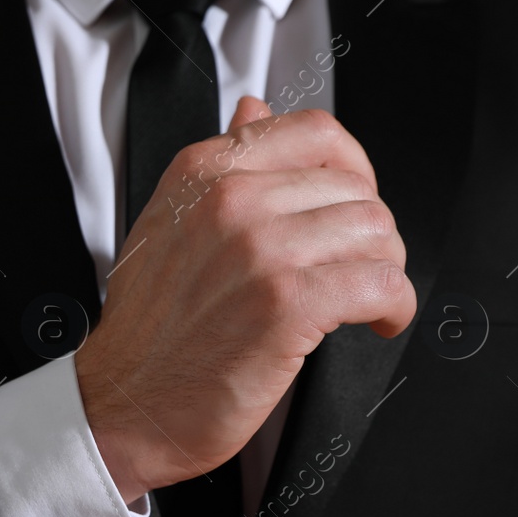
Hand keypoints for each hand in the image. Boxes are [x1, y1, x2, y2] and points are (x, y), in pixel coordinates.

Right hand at [75, 97, 417, 503]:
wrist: (123, 405)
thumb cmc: (146, 333)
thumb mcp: (167, 225)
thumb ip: (220, 167)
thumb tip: (254, 110)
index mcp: (202, 172)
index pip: (315, 133)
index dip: (353, 169)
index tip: (352, 205)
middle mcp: (231, 201)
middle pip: (354, 187)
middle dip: (370, 233)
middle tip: (356, 270)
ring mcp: (260, 250)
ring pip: (375, 232)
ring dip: (385, 271)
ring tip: (365, 299)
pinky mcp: (288, 303)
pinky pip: (381, 284)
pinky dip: (395, 306)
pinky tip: (379, 321)